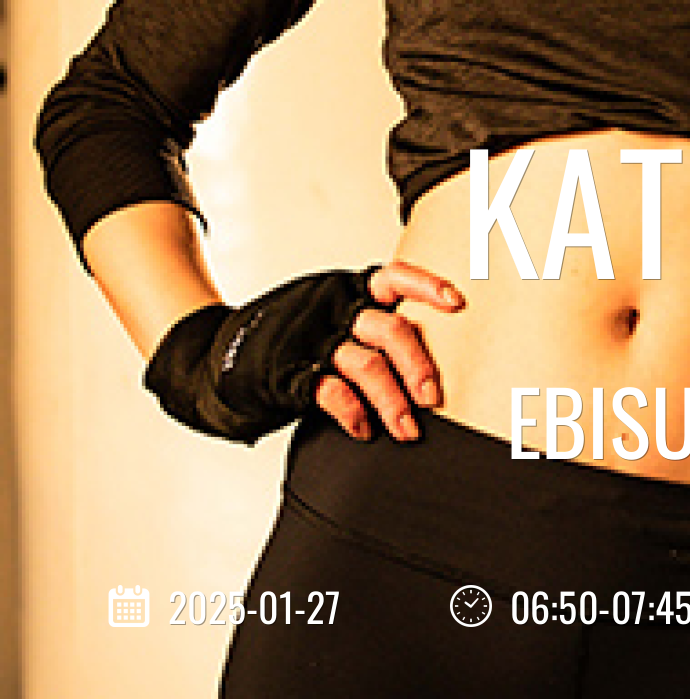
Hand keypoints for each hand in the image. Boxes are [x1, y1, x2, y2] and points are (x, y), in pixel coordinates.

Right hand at [144, 263, 464, 445]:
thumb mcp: (329, 317)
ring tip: (407, 431)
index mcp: (348, 290)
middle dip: (418, 365)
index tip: (458, 303)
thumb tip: (426, 360)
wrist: (213, 360)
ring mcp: (312, 342)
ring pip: (366, 364)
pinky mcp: (289, 374)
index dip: (427, 286)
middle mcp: (334, 311)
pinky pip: (330, 392)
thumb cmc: (292, 340)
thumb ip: (369, 328)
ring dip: (392, 401)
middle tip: (433, 397)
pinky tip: (363, 430)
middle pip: (390, 329)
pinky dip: (353, 414)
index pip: (394, 276)